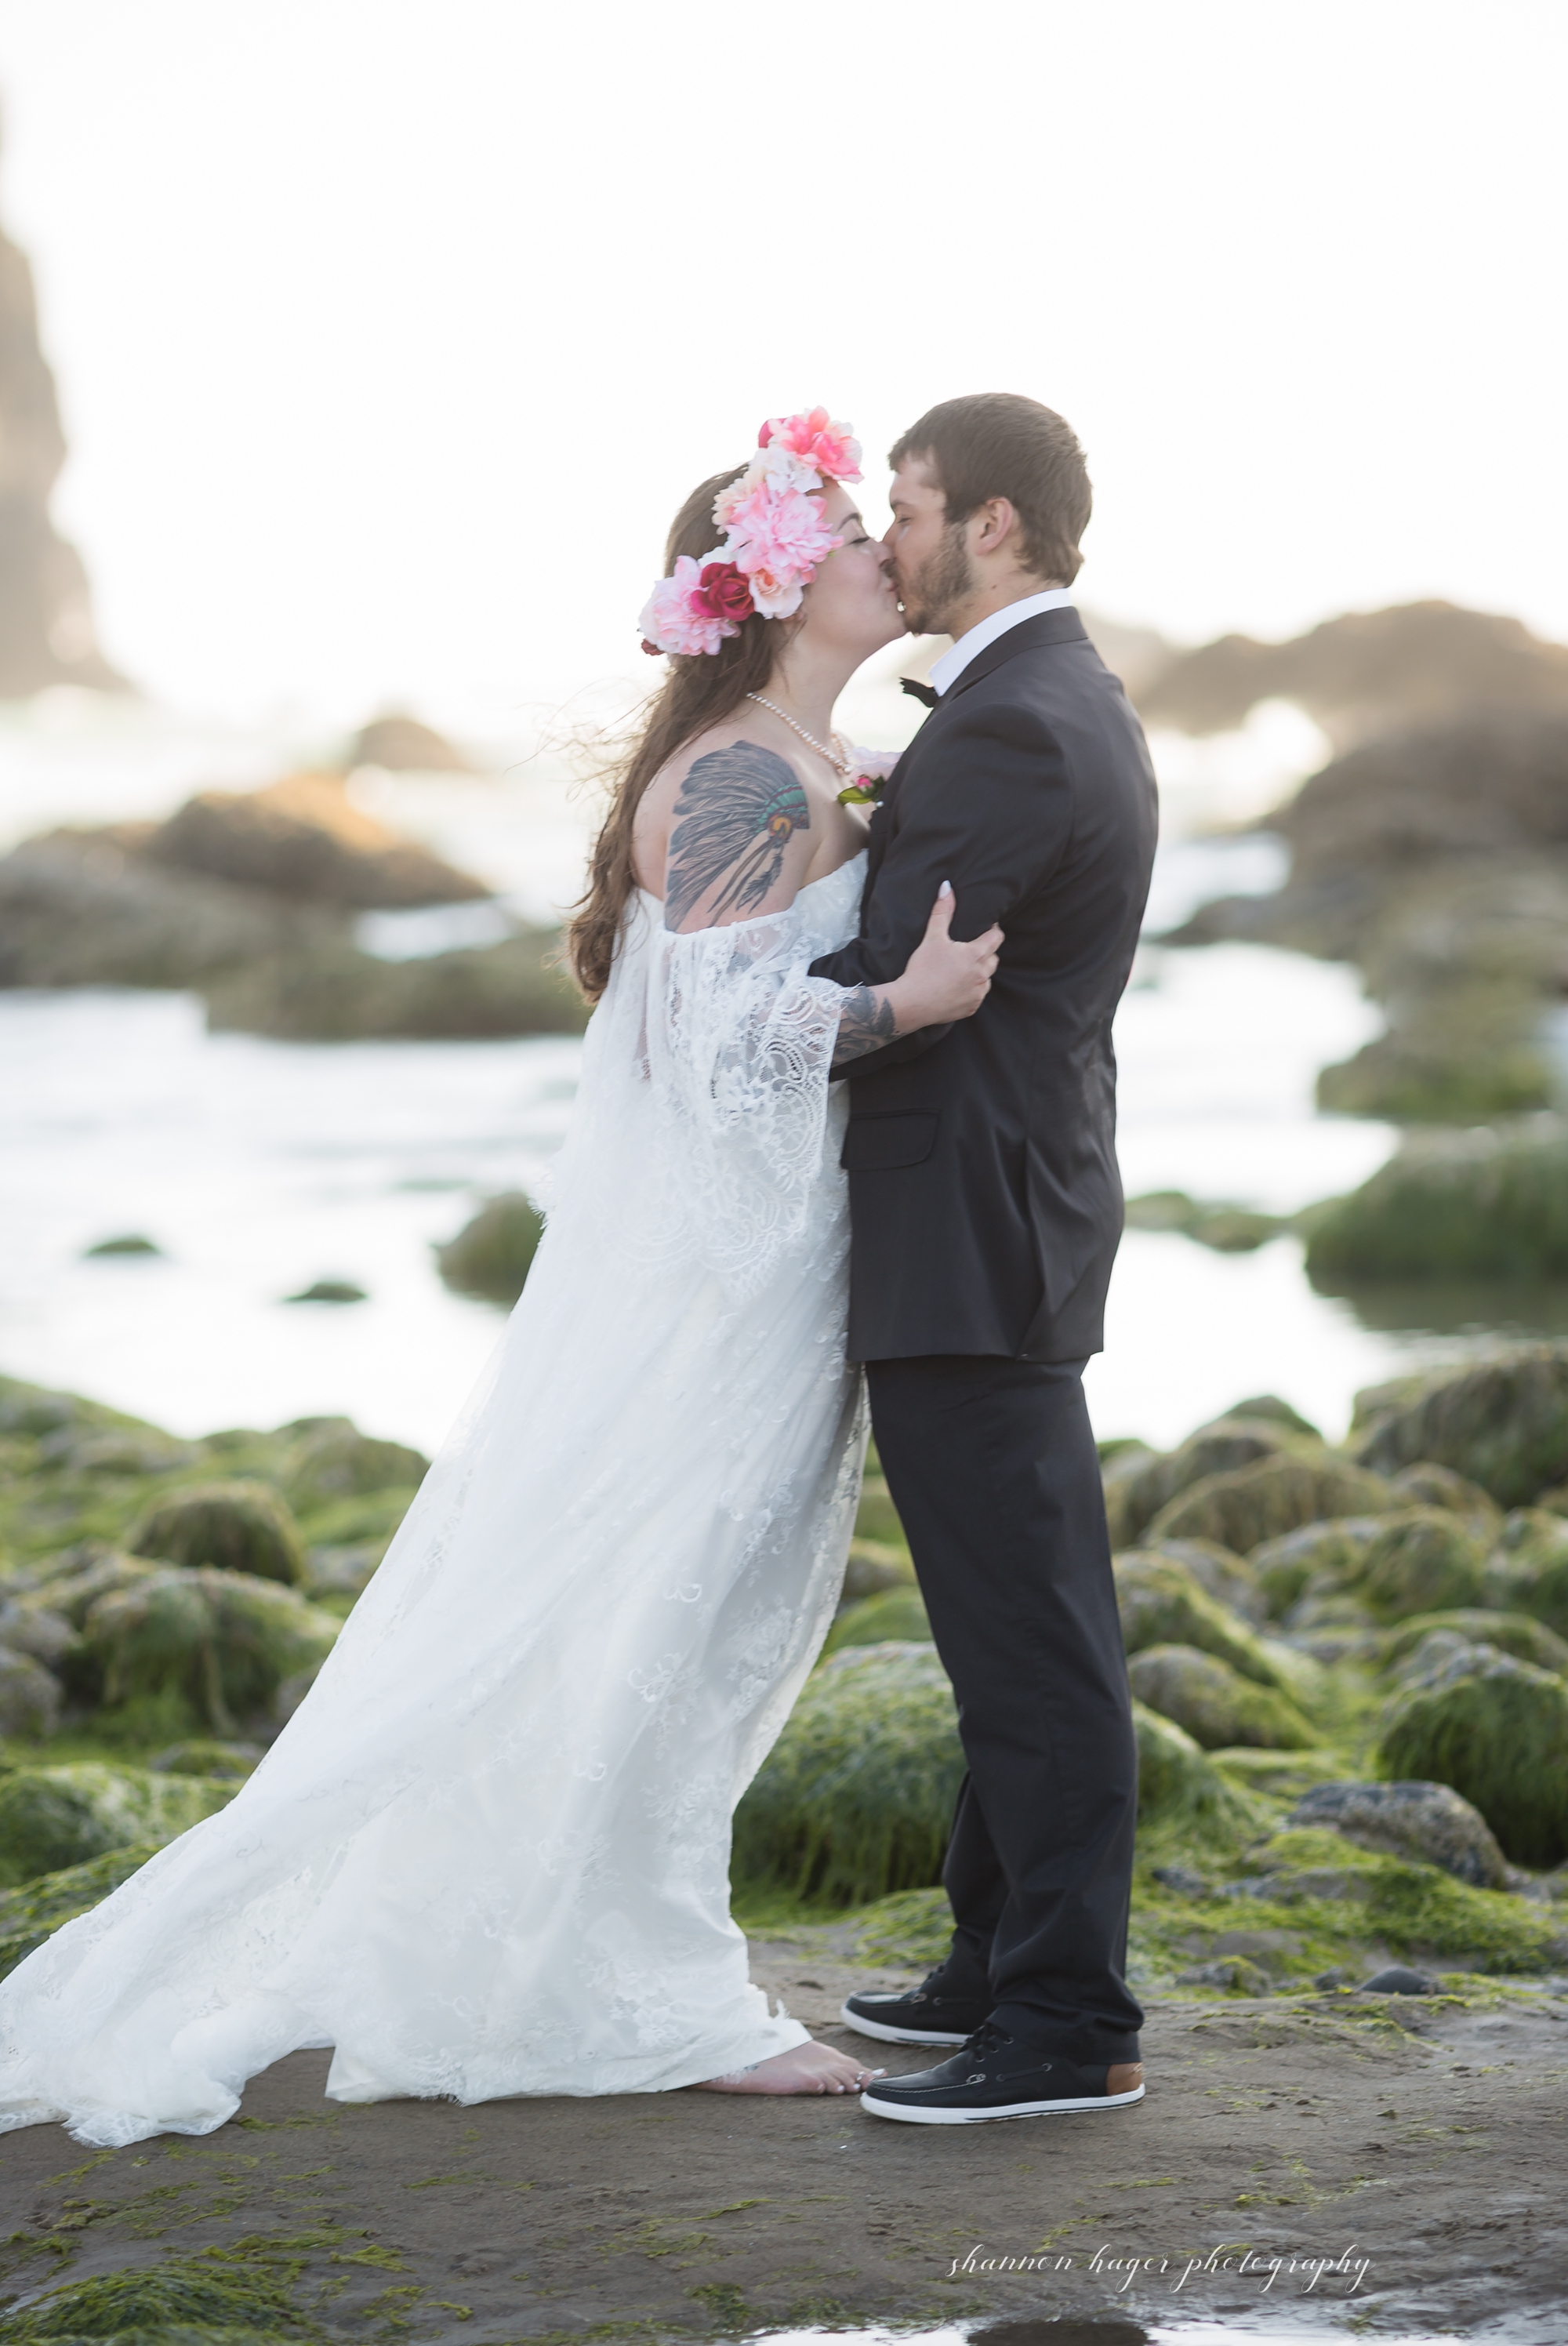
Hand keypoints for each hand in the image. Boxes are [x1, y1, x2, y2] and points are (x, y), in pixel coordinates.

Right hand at [891, 884, 1001, 1028]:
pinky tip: (957, 986)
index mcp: (976, 955)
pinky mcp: (971, 1008)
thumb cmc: (922, 969)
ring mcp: (978, 993)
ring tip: (962, 969)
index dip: (993, 931)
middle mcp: (982, 975)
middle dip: (985, 953)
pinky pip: (978, 995)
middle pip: (993, 959)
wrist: (912, 1003)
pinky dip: (971, 990)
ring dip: (979, 973)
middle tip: (969, 950)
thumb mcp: (932, 937)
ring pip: (987, 979)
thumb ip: (942, 911)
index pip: (996, 938)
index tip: (986, 928)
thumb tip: (947, 887)